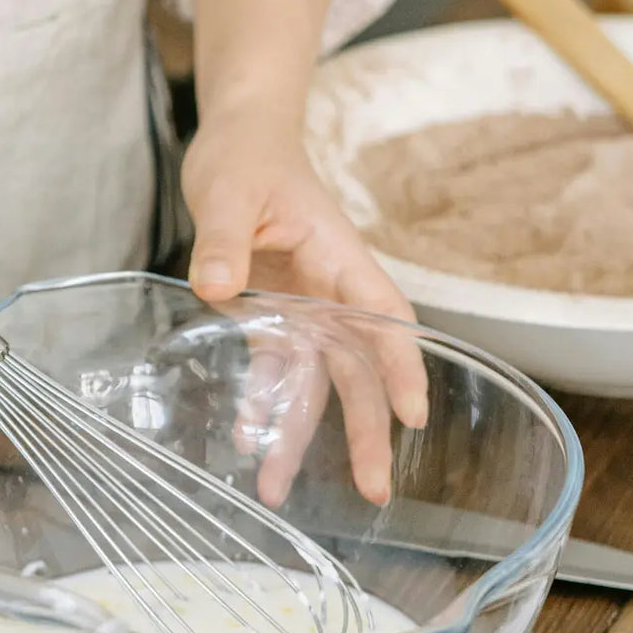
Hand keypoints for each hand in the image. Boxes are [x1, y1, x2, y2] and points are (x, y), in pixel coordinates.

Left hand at [181, 108, 428, 506]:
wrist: (239, 143)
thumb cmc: (246, 159)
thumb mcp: (229, 193)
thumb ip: (224, 241)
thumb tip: (218, 286)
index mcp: (337, 259)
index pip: (382, 317)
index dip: (400, 365)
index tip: (414, 414)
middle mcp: (329, 292)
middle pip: (357, 368)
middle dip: (366, 431)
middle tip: (374, 490)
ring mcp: (303, 307)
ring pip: (313, 381)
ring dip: (299, 433)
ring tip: (278, 488)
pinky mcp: (271, 313)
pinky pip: (275, 368)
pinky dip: (264, 403)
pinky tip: (249, 440)